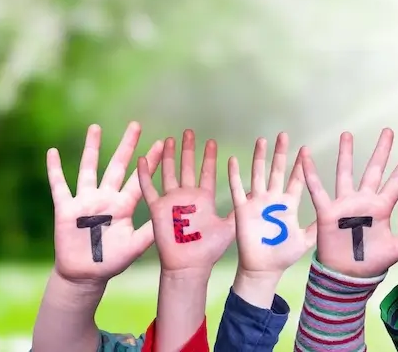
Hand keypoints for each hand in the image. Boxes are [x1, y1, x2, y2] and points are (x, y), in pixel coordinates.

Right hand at [47, 123, 162, 283]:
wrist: (86, 275)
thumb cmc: (113, 261)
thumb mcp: (136, 245)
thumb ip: (151, 230)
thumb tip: (172, 217)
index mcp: (124, 206)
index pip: (140, 179)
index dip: (151, 161)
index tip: (163, 142)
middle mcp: (106, 198)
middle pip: (118, 166)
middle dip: (127, 146)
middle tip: (136, 125)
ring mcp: (86, 201)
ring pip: (89, 168)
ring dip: (92, 148)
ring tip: (95, 127)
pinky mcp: (66, 209)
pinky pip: (59, 185)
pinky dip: (55, 169)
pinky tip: (53, 152)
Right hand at [139, 130, 235, 273]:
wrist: (189, 265)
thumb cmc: (210, 249)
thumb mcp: (229, 226)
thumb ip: (239, 208)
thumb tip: (254, 193)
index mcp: (204, 198)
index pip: (206, 172)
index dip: (209, 157)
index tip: (211, 141)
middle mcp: (187, 196)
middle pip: (187, 167)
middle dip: (188, 150)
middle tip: (188, 132)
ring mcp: (171, 201)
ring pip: (168, 173)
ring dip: (168, 157)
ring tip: (168, 140)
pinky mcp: (157, 209)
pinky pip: (149, 189)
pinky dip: (145, 174)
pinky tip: (142, 159)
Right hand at [229, 133, 316, 275]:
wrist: (264, 270)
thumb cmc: (284, 255)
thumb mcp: (306, 239)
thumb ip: (319, 227)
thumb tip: (339, 218)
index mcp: (289, 204)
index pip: (296, 180)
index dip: (300, 165)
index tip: (304, 148)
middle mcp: (274, 199)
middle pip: (277, 171)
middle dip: (280, 153)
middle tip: (284, 135)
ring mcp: (258, 203)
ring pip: (258, 174)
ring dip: (259, 158)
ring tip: (262, 140)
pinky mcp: (243, 210)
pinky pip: (238, 190)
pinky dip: (235, 175)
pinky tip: (233, 160)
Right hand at [304, 129, 397, 277]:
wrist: (348, 277)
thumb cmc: (371, 262)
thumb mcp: (397, 248)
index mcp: (382, 208)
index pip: (397, 181)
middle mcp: (365, 201)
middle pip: (374, 170)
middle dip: (382, 151)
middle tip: (389, 131)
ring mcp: (346, 205)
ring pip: (346, 173)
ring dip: (346, 154)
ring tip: (347, 134)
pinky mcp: (327, 212)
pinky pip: (317, 189)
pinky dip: (310, 173)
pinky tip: (305, 155)